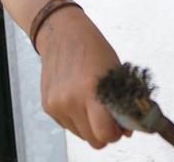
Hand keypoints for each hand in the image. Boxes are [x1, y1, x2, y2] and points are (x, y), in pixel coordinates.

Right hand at [37, 7, 132, 148]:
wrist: (62, 34)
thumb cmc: (94, 50)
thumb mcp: (115, 73)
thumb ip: (122, 103)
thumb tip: (126, 131)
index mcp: (90, 91)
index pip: (104, 134)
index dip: (115, 134)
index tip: (120, 126)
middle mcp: (70, 101)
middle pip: (93, 140)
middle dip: (105, 133)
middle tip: (111, 118)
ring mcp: (56, 105)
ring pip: (81, 135)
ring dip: (90, 126)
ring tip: (94, 104)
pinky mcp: (47, 106)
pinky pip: (68, 125)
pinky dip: (77, 118)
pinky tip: (80, 98)